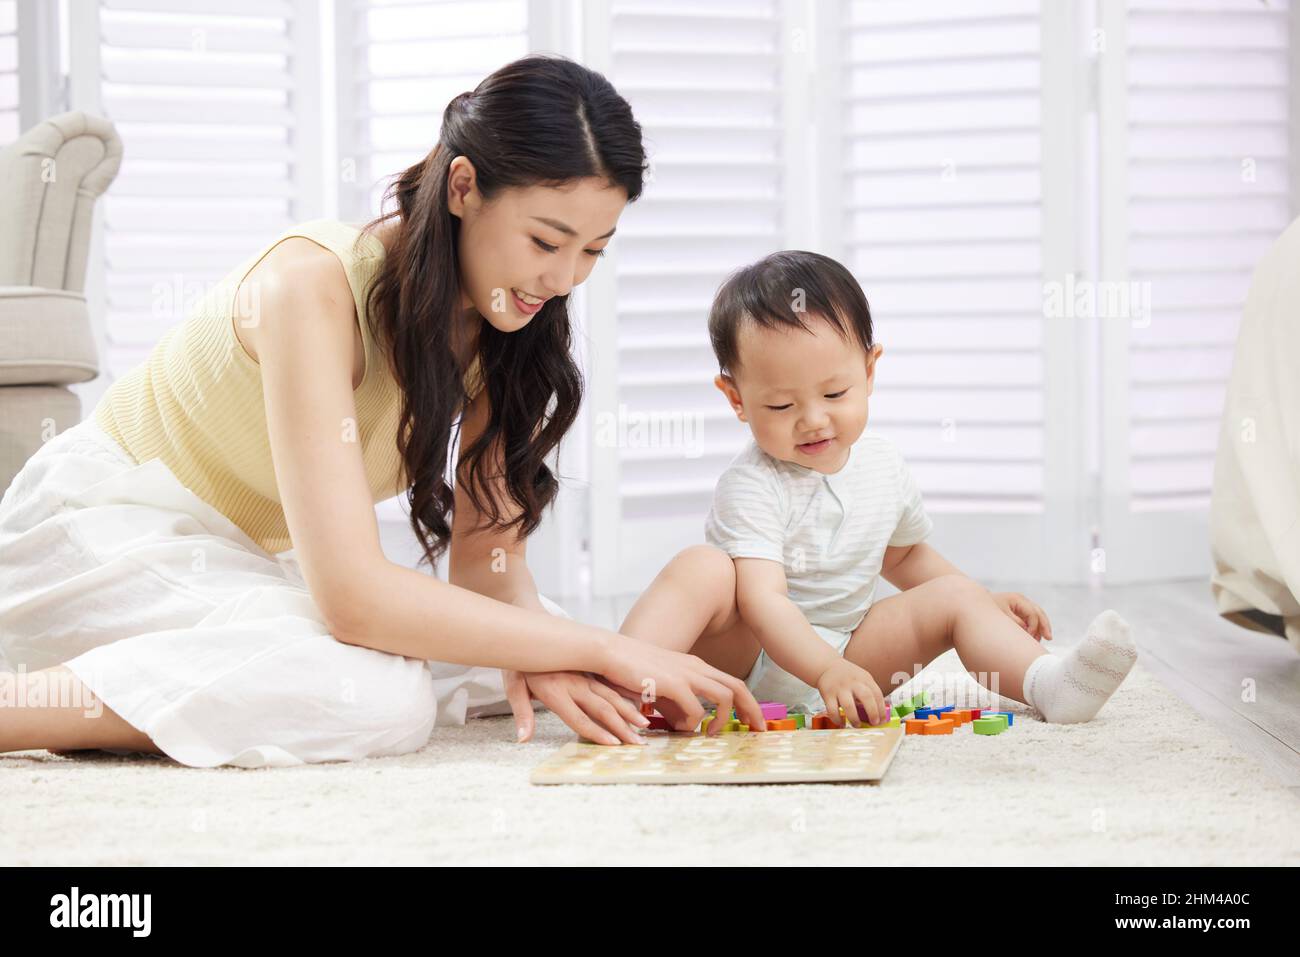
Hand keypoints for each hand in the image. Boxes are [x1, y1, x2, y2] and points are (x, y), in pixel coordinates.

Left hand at [503, 669, 650, 745]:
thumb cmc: (520, 663)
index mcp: (555, 690)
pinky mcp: (589, 671)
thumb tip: (522, 739)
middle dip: (622, 727)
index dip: (596, 732)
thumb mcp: (513, 686)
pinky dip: (626, 697)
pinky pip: (611, 686)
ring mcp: (584, 676)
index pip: (578, 718)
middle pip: (602, 708)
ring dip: (629, 711)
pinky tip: (639, 704)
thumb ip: (522, 714)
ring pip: (612, 695)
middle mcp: (574, 683)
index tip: (613, 745)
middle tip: (639, 743)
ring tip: (644, 725)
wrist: (528, 631)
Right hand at [595, 635, 767, 734]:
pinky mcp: (673, 683)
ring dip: (722, 719)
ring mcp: (686, 674)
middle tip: (758, 730)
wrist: (609, 653)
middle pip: (737, 687)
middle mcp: (696, 667)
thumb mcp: (661, 689)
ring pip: (724, 697)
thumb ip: (677, 705)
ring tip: (712, 733)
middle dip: (752, 710)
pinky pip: (695, 709)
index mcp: (695, 666)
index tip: (753, 720)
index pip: (732, 682)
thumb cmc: (631, 671)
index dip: (747, 702)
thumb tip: (687, 725)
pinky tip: (680, 727)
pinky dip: (693, 722)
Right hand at [814, 658, 887, 726]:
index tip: (882, 720)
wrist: (826, 666)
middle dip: (872, 712)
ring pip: (848, 705)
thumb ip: (869, 692)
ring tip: (857, 725)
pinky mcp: (827, 694)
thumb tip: (878, 714)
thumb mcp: (862, 678)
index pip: (877, 694)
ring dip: (854, 719)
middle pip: (866, 697)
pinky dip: (837, 719)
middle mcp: (853, 683)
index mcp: (864, 679)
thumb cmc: (847, 676)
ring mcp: (840, 688)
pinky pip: (832, 710)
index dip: (881, 709)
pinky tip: (841, 723)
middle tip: (874, 723)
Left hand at [991, 591, 1052, 640]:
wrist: (977, 607)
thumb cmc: (988, 611)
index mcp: (1017, 599)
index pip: (1032, 613)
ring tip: (1042, 640)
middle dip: (1044, 625)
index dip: (1033, 626)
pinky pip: (1033, 618)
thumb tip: (1027, 629)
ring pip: (1038, 615)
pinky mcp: (1021, 611)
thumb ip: (1014, 622)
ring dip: (1042, 627)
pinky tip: (1037, 637)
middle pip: (1039, 612)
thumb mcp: (1001, 616)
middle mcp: (1022, 600)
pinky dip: (1036, 627)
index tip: (1030, 637)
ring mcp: (1022, 604)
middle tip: (1049, 638)